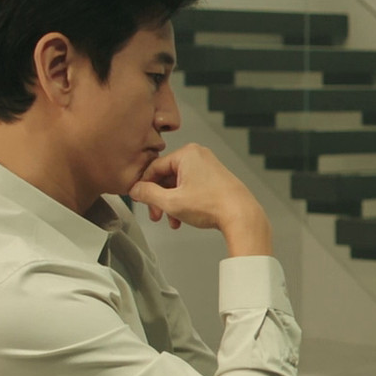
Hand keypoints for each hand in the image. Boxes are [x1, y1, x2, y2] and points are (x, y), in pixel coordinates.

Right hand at [129, 143, 272, 256]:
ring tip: (171, 221)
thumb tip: (135, 190)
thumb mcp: (171, 202)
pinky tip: (182, 218)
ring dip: (171, 204)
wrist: (241, 215)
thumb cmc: (211, 205)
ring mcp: (207, 166)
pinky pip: (191, 187)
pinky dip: (184, 202)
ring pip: (178, 185)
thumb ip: (148, 194)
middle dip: (159, 199)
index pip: (154, 168)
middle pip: (166, 177)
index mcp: (186, 154)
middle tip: (155, 215)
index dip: (143, 186)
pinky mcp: (214, 178)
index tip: (139, 200)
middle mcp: (197, 155)